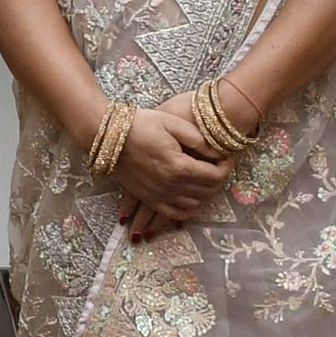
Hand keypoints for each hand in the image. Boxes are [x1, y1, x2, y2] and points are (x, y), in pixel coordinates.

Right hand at [110, 102, 222, 240]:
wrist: (108, 136)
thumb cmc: (141, 124)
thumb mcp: (173, 122)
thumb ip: (198, 139)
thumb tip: (217, 153)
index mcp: (179, 166)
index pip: (215, 175)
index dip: (227, 167)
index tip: (227, 157)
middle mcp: (171, 186)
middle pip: (208, 191)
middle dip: (219, 179)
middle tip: (219, 165)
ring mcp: (159, 195)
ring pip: (194, 203)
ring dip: (206, 193)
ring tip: (206, 178)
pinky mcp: (148, 198)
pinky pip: (174, 214)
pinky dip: (188, 211)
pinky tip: (193, 200)